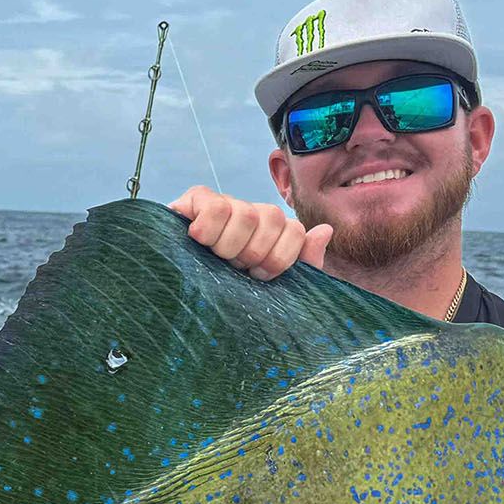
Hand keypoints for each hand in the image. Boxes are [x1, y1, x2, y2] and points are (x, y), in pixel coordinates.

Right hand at [169, 185, 331, 280]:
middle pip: (271, 217)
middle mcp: (250, 215)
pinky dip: (208, 225)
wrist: (179, 301)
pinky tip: (198, 239)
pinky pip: (213, 204)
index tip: (258, 276)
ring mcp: (224, 207)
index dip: (280, 258)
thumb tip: (324, 230)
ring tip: (215, 258)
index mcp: (271, 233)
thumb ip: (302, 263)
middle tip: (235, 269)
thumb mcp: (271, 289)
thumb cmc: (227, 295)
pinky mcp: (195, 202)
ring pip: (243, 212)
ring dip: (229, 244)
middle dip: (254, 253)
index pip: (295, 230)